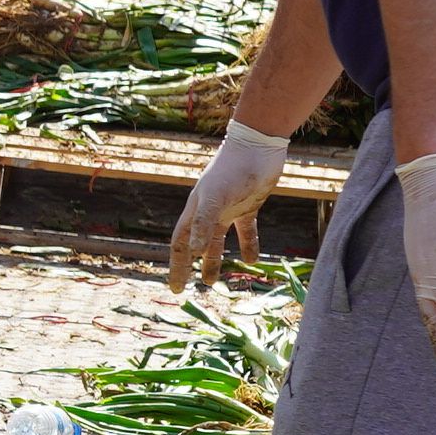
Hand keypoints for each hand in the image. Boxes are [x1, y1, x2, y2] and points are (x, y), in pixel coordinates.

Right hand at [169, 121, 291, 290]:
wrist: (258, 144)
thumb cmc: (233, 169)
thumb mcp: (216, 197)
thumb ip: (203, 223)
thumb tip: (191, 252)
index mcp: (195, 210)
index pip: (180, 243)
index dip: (177, 266)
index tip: (177, 289)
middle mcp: (208, 211)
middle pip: (193, 245)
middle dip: (188, 267)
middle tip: (187, 289)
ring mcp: (228, 209)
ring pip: (216, 240)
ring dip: (214, 260)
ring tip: (213, 281)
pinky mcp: (248, 206)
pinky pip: (245, 231)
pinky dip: (248, 245)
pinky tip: (252, 261)